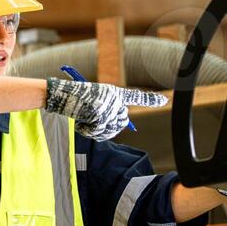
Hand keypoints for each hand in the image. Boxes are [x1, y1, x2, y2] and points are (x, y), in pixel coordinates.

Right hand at [44, 78, 167, 140]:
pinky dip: (87, 131)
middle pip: (123, 121)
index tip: (165, 100)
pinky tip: (80, 122)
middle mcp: (114, 98)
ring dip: (97, 131)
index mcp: (114, 92)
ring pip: (111, 130)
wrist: (60, 94)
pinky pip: (98, 133)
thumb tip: (121, 125)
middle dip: (110, 126)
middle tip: (93, 121)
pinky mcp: (100, 114)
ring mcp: (108, 106)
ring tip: (85, 120)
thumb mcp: (95, 101)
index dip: (151, 99)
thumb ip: (109, 110)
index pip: (136, 96)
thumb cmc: (75, 98)